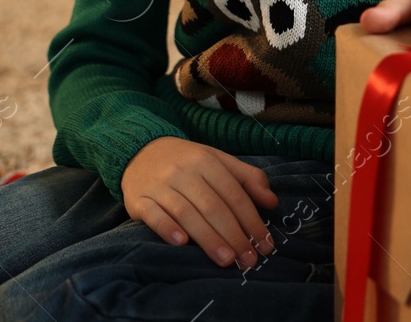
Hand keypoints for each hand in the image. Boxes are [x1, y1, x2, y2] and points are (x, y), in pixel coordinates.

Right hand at [120, 137, 277, 268]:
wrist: (140, 150)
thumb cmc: (187, 162)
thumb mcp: (218, 161)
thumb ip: (248, 178)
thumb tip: (272, 202)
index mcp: (206, 161)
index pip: (234, 194)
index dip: (252, 220)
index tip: (265, 244)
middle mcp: (183, 172)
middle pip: (213, 206)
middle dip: (234, 235)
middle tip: (248, 260)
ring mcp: (159, 185)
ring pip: (186, 213)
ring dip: (208, 238)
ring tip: (226, 260)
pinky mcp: (138, 200)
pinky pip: (153, 215)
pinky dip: (167, 229)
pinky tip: (181, 244)